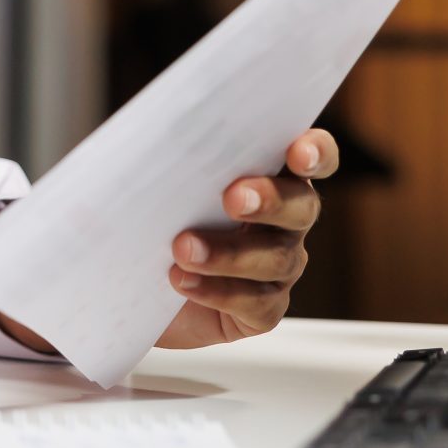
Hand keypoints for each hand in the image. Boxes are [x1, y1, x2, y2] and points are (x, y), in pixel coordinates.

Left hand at [158, 128, 336, 347]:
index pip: (313, 156)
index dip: (315, 153)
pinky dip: (218, 292)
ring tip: (183, 249)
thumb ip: (172, 159)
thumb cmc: (150, 219)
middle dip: (271, 200)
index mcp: (269, 175)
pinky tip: (184, 281)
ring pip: (276, 258)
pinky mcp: (263, 310)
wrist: (131, 284)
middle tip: (234, 198)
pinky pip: (254, 302)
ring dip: (229, 253)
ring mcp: (279, 266)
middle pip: (301, 206)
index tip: (298, 153)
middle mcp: (286, 220)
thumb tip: (153, 137)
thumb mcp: (156, 183)